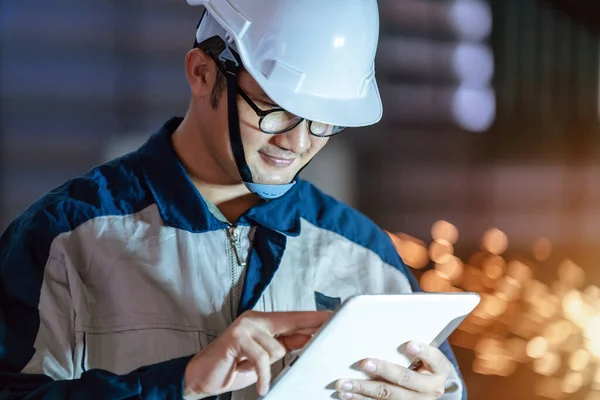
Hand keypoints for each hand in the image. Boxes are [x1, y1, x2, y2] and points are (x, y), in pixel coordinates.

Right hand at [183, 310, 330, 399]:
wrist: (201, 376)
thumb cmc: (233, 367)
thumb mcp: (264, 358)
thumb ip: (284, 346)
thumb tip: (309, 341)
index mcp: (263, 322)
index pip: (294, 319)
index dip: (313, 319)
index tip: (333, 316)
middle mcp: (255, 319)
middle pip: (291, 323)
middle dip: (311, 328)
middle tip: (329, 326)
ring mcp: (245, 326)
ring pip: (276, 348)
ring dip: (267, 366)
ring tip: (250, 369)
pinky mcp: (236, 337)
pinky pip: (261, 358)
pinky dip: (262, 375)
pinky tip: (260, 386)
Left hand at [335, 341, 451, 399]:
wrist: (433, 387)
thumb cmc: (424, 362)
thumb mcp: (426, 353)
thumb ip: (412, 343)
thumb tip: (380, 323)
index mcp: (440, 369)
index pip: (434, 358)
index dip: (423, 351)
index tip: (409, 344)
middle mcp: (431, 388)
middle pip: (406, 379)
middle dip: (384, 370)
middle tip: (364, 363)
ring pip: (389, 396)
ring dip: (363, 389)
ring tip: (344, 383)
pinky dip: (360, 399)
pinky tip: (347, 394)